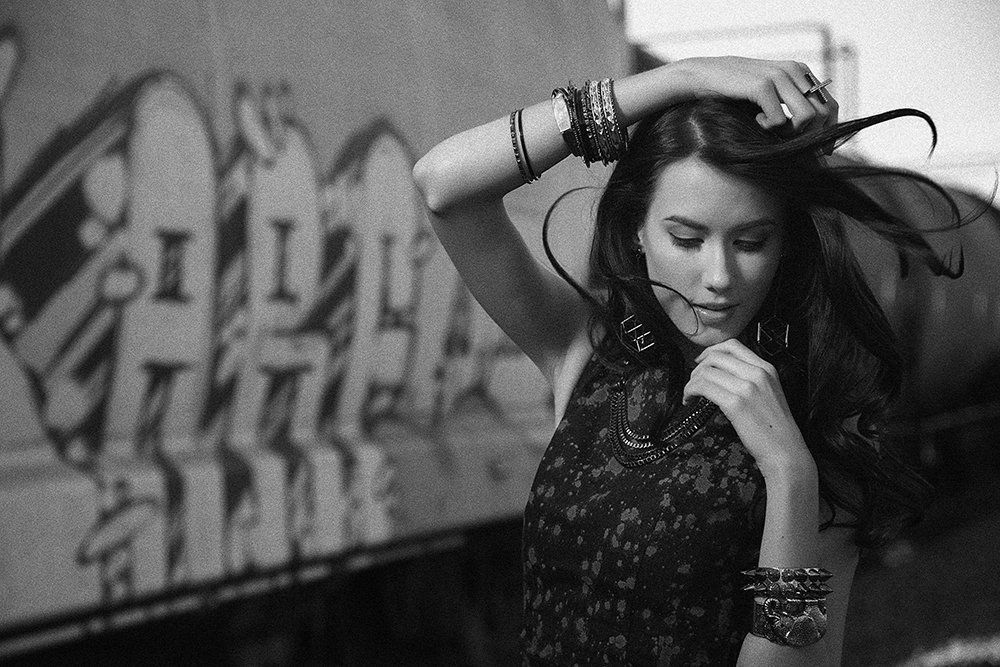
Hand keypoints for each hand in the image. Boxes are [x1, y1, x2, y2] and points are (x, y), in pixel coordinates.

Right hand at [670, 56, 839, 134]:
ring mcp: (780, 76)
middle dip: (807, 136)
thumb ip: (791, 106)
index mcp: (801, 73)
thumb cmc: (736, 92)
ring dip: (789, 133)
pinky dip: (768, 128)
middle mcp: (795, 71)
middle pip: (823, 114)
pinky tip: (755, 120)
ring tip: (769, 128)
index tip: (812, 151)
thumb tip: (814, 142)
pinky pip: (780, 120)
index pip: (831, 106)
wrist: (703, 76)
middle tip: (784, 140)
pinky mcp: (763, 85)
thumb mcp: (770, 94)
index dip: (826, 133)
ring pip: (808, 118)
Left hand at [682, 339, 813, 477]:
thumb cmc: (775, 428)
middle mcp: (757, 373)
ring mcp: (747, 387)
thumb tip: (722, 373)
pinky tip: (690, 400)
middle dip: (698, 367)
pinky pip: (703, 387)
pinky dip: (690, 391)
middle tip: (693, 382)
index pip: (733, 346)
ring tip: (690, 394)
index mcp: (767, 368)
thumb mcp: (769, 392)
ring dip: (691, 381)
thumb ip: (750, 378)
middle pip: (716, 356)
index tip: (701, 361)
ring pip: (706, 371)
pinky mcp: (736, 403)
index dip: (711, 351)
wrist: (785, 451)